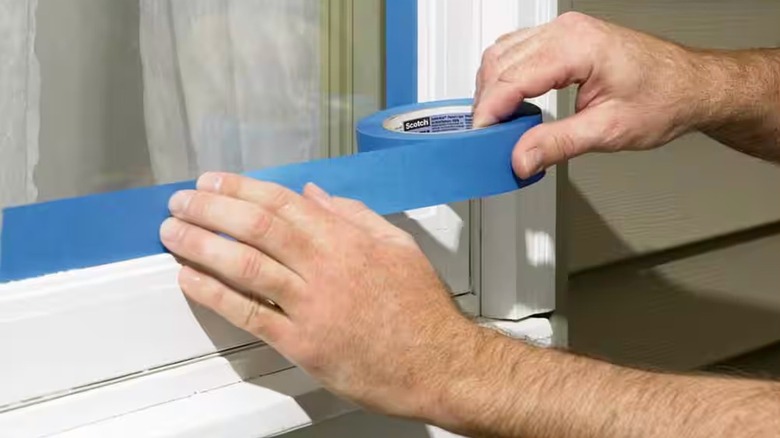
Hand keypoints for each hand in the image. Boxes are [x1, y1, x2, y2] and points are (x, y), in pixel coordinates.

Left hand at [159, 172, 483, 419]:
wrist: (438, 363)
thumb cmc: (421, 309)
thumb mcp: (398, 245)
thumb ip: (354, 215)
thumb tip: (315, 194)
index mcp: (347, 239)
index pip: (282, 203)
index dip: (240, 188)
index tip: (212, 181)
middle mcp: (325, 267)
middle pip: (256, 227)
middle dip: (211, 209)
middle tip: (181, 202)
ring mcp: (311, 306)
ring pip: (246, 266)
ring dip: (202, 245)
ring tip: (174, 233)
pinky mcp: (302, 344)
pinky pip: (249, 314)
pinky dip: (214, 294)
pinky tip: (189, 279)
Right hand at [474, 12, 709, 177]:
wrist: (690, 86)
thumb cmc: (664, 98)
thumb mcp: (608, 131)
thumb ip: (557, 144)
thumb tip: (521, 157)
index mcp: (577, 46)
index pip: (511, 77)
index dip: (489, 111)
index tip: (480, 138)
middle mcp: (567, 31)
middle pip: (499, 62)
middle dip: (486, 102)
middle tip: (487, 138)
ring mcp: (564, 31)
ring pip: (502, 54)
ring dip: (492, 89)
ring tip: (498, 125)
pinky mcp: (564, 39)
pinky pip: (517, 52)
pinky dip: (505, 78)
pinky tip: (511, 104)